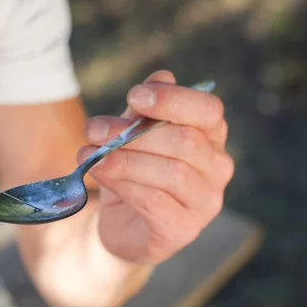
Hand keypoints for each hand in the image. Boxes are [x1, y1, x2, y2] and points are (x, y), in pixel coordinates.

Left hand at [77, 70, 233, 264]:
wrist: (122, 227)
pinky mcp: (183, 230)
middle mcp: (217, 168)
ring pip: (171, 173)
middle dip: (135, 133)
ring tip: (90, 155)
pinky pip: (155, 202)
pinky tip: (99, 173)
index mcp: (210, 137)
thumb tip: (160, 76)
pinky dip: (123, 184)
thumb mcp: (132, 137)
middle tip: (94, 129)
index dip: (173, 100)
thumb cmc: (132, 173)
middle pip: (186, 142)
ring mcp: (204, 203)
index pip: (208, 110)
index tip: (134, 96)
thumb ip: (144, 112)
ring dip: (124, 160)